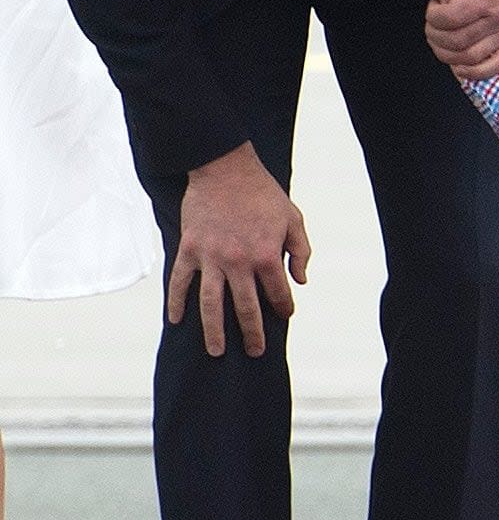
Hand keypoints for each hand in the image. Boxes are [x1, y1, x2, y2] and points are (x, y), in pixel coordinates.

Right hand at [167, 142, 310, 357]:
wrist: (225, 167)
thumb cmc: (262, 193)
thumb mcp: (293, 217)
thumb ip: (301, 250)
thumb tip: (300, 279)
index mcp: (267, 255)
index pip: (278, 293)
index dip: (284, 308)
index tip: (284, 316)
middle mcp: (239, 262)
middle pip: (246, 308)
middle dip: (252, 334)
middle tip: (254, 351)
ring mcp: (211, 258)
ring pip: (211, 304)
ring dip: (214, 331)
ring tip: (216, 351)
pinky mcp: (189, 249)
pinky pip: (180, 281)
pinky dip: (176, 302)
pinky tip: (176, 320)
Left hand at [425, 0, 498, 79]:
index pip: (450, 18)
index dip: (433, 16)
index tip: (434, 7)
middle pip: (457, 41)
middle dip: (435, 35)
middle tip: (434, 23)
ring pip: (469, 58)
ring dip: (446, 53)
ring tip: (441, 38)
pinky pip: (493, 68)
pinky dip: (472, 72)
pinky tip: (458, 64)